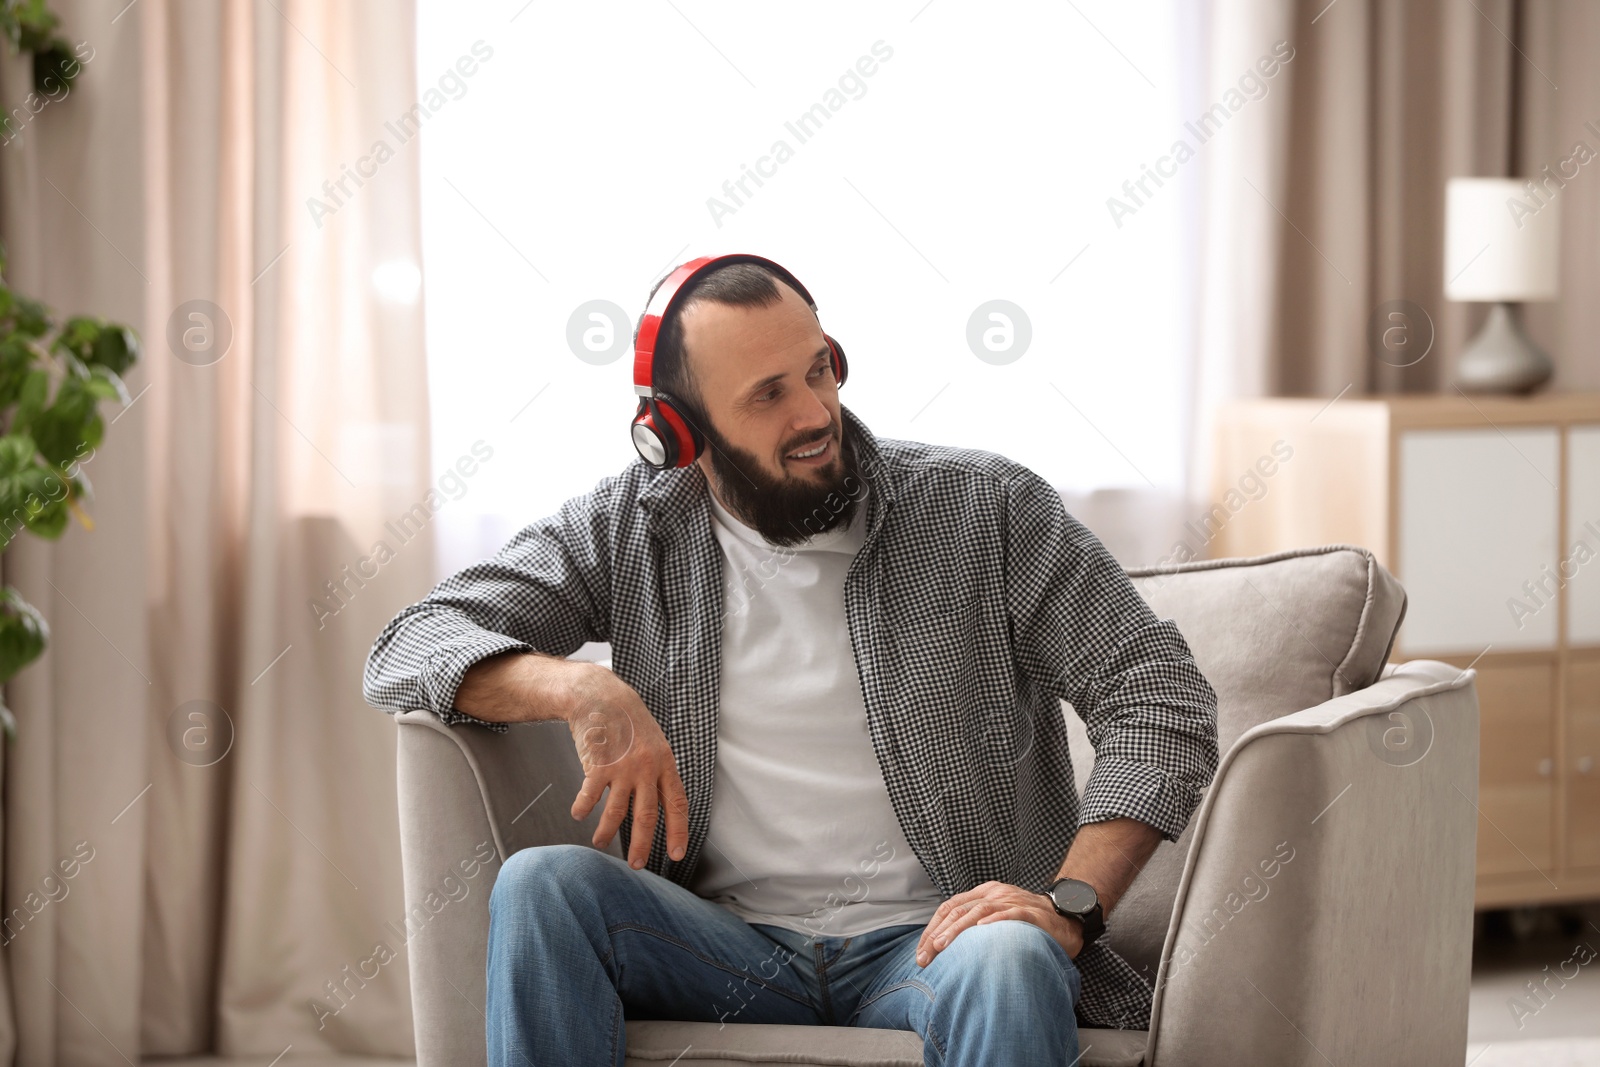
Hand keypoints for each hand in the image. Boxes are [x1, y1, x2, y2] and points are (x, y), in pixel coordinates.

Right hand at [565, 664, 689, 870]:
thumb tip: (662, 802)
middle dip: (641, 845)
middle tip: (636, 865)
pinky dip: (582, 809)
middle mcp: (646, 769)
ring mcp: (623, 768)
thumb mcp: (654, 743)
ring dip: (607, 833)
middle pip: (647, 817)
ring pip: (616, 813)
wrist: (602, 696)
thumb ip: (658, 771)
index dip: (678, 831)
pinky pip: (589, 797)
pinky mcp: (598, 766)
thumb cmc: (628, 721)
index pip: (677, 804)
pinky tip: (578, 814)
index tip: (675, 853)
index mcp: (665, 764)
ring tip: (601, 843)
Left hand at [914, 881, 1083, 967]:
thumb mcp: (996, 916)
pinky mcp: (1030, 912)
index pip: (949, 907)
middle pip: (958, 909)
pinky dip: (993, 921)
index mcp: (984, 893)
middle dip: (938, 934)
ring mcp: (1012, 900)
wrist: (1064, 916)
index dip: (932, 929)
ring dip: (958, 928)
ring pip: (979, 910)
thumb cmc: (1027, 922)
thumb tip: (945, 949)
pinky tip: (981, 930)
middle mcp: (995, 893)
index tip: (921, 952)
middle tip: (926, 956)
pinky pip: (1009, 914)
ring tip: (943, 945)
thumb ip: (975, 925)